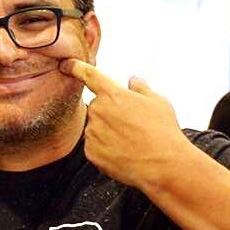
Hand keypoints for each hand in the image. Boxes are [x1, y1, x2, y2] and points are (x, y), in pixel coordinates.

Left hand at [59, 59, 193, 190]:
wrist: (162, 164)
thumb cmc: (162, 131)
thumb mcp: (158, 102)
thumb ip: (141, 88)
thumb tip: (133, 80)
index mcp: (113, 94)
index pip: (90, 76)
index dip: (76, 67)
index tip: (66, 65)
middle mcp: (98, 111)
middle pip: (98, 107)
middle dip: (110, 113)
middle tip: (131, 125)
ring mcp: (92, 132)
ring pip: (96, 128)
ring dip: (108, 132)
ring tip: (131, 142)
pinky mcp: (90, 152)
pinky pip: (95, 146)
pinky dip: (106, 149)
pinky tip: (123, 153)